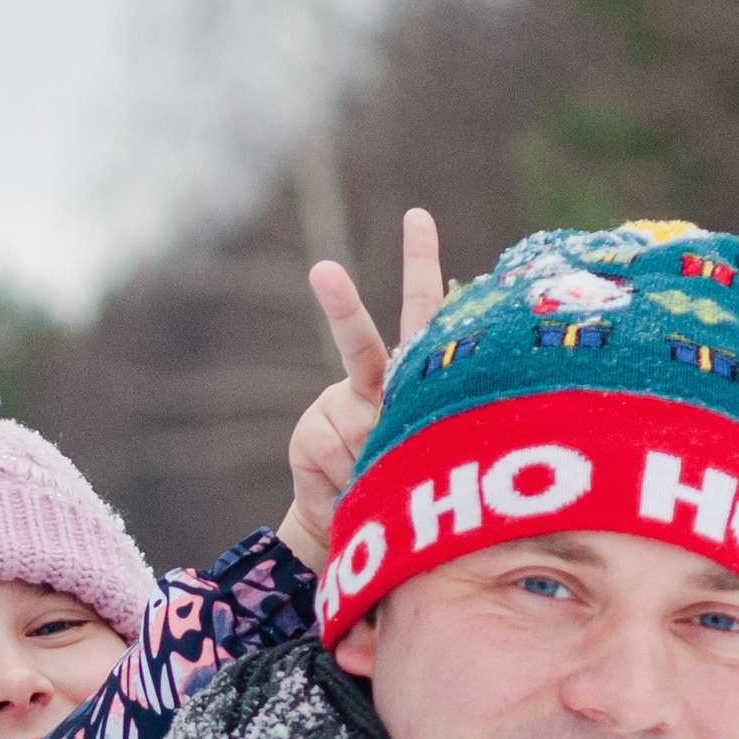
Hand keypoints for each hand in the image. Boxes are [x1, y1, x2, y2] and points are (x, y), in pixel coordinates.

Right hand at [277, 207, 446, 569]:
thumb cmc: (408, 480)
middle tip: (320, 271)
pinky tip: (347, 485)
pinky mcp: (308, 434)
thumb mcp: (430, 450)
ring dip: (370, 458)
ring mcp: (337, 407)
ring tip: (376, 477)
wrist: (352, 521)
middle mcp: (371, 383)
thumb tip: (373, 430)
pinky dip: (344, 474)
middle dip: (338, 305)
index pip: (422, 313)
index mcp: (408, 375)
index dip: (420, 263)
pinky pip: (332, 450)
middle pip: (357, 340)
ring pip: (354, 422)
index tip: (416, 216)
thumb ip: (418, 428)